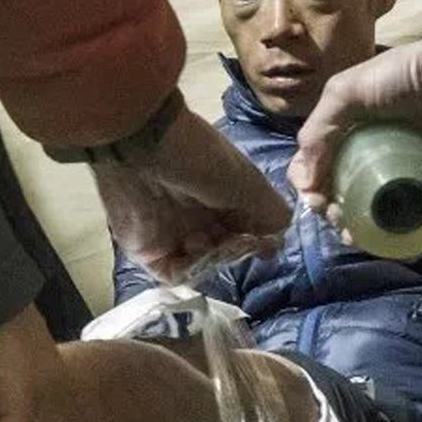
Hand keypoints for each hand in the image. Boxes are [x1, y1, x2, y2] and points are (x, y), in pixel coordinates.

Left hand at [93, 99, 288, 282]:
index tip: (264, 245)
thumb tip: (279, 241)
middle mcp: (200, 215)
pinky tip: (192, 254)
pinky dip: (188, 272)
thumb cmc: (202, 159)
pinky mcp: (148, 250)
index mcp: (223, 196)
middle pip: (227, 250)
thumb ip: (271, 213)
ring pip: (204, 265)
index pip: (248, 229)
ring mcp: (174, 233)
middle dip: (235, 250)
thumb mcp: (248, 182)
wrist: (142, 146)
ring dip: (213, 259)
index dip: (258, 240)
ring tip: (206, 239)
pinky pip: (174, 275)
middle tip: (234, 240)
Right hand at [288, 17, 421, 219]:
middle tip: (334, 213)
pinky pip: (415, 221)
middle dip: (329, 212)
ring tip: (355, 232)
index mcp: (347, 134)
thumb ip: (318, 132)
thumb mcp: (346, 92)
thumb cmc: (403, 75)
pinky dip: (399, 239)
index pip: (314, 167)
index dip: (307, 185)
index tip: (313, 195)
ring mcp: (404, 176)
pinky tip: (384, 244)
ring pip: (373, 214)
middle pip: (340, 194)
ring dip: (357, 230)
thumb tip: (305, 185)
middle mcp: (372, 157)